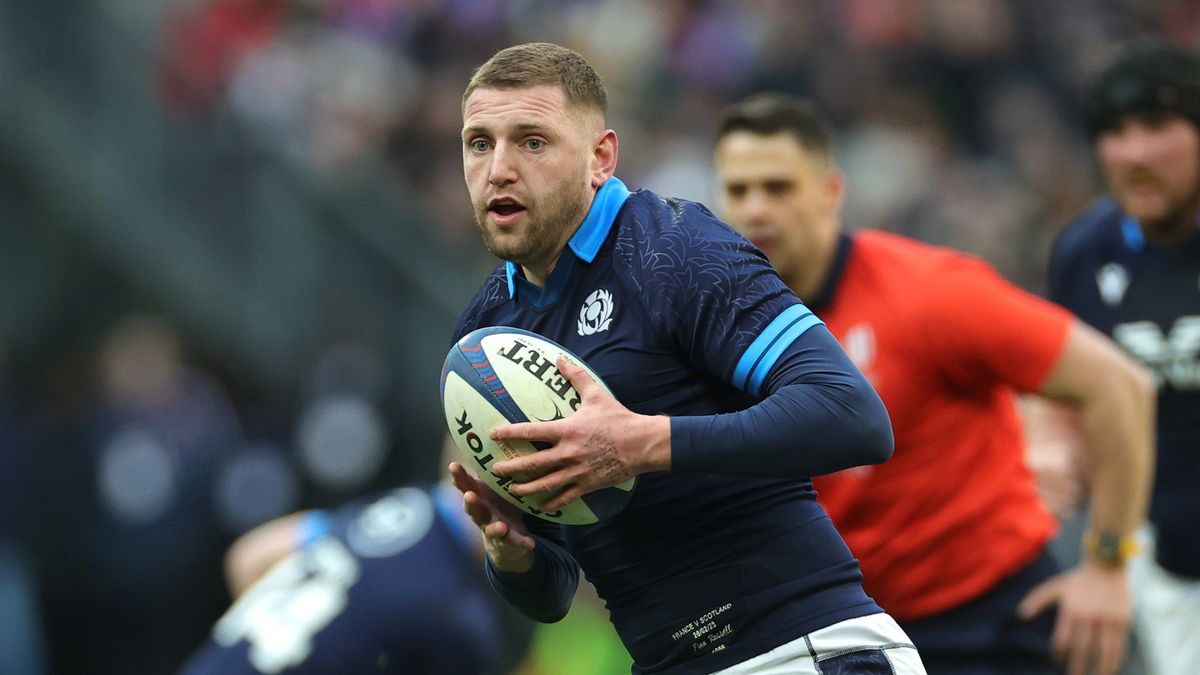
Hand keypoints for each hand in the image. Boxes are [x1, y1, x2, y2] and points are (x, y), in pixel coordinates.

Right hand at [448, 461, 535, 572]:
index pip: (465, 485)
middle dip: (471, 502)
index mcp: (479, 496)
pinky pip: (515, 542)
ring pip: (491, 528)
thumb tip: (501, 432)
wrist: (505, 538)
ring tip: (500, 526)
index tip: (454, 466)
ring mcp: (494, 529)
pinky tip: (530, 542)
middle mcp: (483, 513)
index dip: (458, 477)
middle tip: (470, 495)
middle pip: (473, 508)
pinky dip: (522, 543)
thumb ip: (494, 467)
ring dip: (495, 527)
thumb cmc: (500, 502)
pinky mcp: (509, 542)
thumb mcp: (494, 485)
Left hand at [489, 356, 669, 512]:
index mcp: (567, 430)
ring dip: (525, 489)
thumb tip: (559, 358)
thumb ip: (576, 376)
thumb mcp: (596, 394)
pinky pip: (565, 497)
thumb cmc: (618, 418)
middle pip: (532, 463)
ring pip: (545, 484)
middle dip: (511, 468)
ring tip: (512, 490)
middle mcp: (568, 452)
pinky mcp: (587, 484)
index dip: (509, 433)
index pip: (530, 431)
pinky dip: (551, 503)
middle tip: (495, 470)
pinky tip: (541, 506)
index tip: (493, 435)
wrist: (642, 443)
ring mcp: (577, 471)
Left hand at [1017, 562, 1131, 674]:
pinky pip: (1119, 645)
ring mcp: (1106, 619)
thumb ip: (1037, 600)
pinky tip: (1112, 669)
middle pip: (1081, 647)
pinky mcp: (1122, 620)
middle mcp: (1088, 615)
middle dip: (1077, 666)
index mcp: (1070, 609)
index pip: (1062, 638)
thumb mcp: (1056, 587)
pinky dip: (1115, 659)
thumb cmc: (1078, 579)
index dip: (1059, 653)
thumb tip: (1020, 615)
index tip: (1057, 662)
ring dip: (1099, 667)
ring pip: (1103, 650)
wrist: (1106, 566)